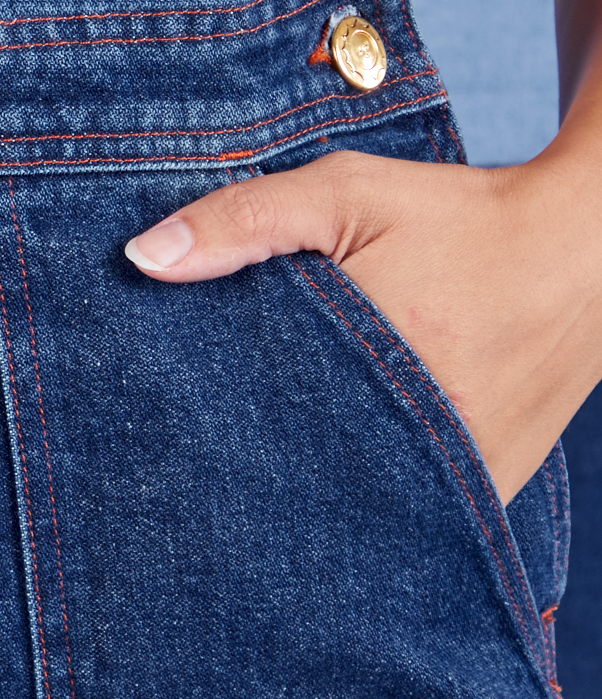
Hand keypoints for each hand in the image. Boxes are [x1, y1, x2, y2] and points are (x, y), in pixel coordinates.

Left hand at [125, 147, 601, 501]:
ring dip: (302, 473)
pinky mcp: (482, 497)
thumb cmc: (456, 216)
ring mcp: (458, 485)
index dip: (202, 415)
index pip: (254, 423)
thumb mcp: (344, 193)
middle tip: (187, 436)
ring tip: (251, 446)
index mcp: (378, 377)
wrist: (581, 254)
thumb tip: (141, 258)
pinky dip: (359, 478)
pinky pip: (401, 505)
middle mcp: (422, 451)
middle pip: (297, 473)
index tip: (157, 406)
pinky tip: (324, 448)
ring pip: (349, 499)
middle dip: (244, 454)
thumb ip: (243, 221)